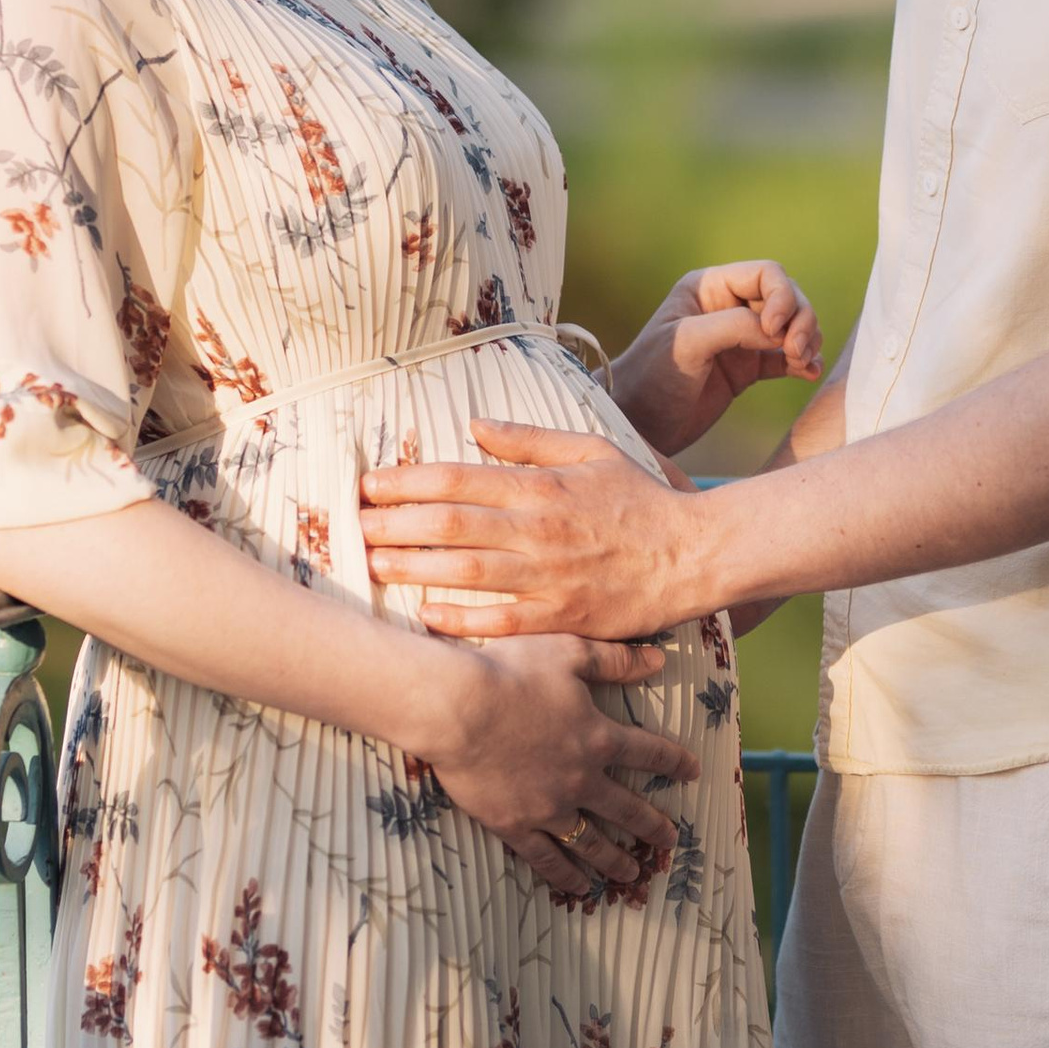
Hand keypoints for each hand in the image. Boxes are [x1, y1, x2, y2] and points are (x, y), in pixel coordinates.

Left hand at [364, 424, 706, 640]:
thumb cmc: (640, 500)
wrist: (693, 555)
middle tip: (355, 525)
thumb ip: (530, 439)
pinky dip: (462, 619)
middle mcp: (538, 531)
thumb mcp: (591, 451)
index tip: (370, 484)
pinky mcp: (562, 618)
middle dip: (395, 524)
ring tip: (372, 564)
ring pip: (467, 572)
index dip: (407, 481)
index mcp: (541, 487)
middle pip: (451, 524)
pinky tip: (426, 616)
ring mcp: (549, 578)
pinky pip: (503, 622)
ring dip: (414, 568)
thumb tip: (475, 424)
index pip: (458, 478)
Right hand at [423, 629, 695, 902]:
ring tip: (632, 874)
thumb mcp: (569, 651)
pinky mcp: (515, 825)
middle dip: (652, 826)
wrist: (457, 708)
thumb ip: (615, 660)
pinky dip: (566, 875)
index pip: (649, 754)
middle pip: (627, 809)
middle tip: (670, 841)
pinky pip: (547, 858)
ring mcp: (549, 807)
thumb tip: (658, 660)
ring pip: (592, 843)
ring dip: (615, 860)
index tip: (693, 773)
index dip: (674, 763)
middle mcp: (581, 779)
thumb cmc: (510, 672)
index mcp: (598, 738)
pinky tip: (580, 888)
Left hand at [607, 261, 822, 460]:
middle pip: (786, 297)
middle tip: (797, 351)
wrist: (640, 424)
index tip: (774, 330)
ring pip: (792, 326)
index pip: (766, 274)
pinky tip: (808, 374)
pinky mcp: (747, 369)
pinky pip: (787, 358)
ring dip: (807, 340)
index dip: (782, 296)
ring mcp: (740, 339)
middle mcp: (728, 306)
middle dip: (800, 320)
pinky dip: (803, 363)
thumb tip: (779, 329)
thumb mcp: (688, 342)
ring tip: (802, 363)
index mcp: (709, 287)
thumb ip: (734, 326)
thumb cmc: (652, 376)